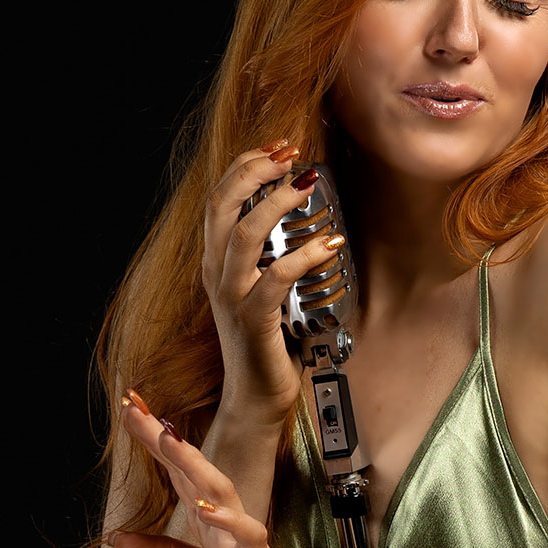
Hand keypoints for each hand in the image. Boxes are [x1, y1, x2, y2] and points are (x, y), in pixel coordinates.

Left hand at [111, 394, 335, 547]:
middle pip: (192, 469)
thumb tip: (116, 536)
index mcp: (207, 518)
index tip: (129, 408)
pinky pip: (247, 535)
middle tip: (134, 407)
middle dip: (164, 438)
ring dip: (193, 464)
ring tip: (166, 439)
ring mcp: (240, 538)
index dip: (153, 440)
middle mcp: (224, 519)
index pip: (176, 471)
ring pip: (219, 490)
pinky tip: (205, 508)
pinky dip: (228, 520)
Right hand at [203, 145, 344, 426]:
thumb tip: (300, 219)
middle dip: (255, 171)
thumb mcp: (262, 291)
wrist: (255, 400)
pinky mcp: (255, 321)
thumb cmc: (266, 344)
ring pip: (245, 234)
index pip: (219, 200)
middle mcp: (218, 275)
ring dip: (278, 203)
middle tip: (289, 153)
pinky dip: (306, 255)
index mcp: (217, 263)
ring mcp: (233, 298)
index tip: (278, 148)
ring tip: (308, 184)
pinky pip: (277, 278)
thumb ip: (269, 257)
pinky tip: (331, 242)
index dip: (246, 166)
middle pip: (222, 206)